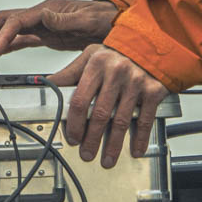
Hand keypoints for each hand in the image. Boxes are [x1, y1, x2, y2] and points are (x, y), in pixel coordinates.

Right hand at [0, 0, 118, 60]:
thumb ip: (66, 19)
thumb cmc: (106, 19)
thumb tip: (44, 15)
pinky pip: (21, 39)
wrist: (117, 23)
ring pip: (9, 28)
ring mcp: (43, 24)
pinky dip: (5, 44)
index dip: (3, 35)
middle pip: (6, 20)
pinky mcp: (46, 35)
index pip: (17, 21)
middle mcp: (42, 14)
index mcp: (49, 10)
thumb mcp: (89, 20)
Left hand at [51, 43, 167, 167]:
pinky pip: (145, 119)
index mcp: (97, 64)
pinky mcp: (153, 90)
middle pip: (100, 114)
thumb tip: (47, 84)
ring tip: (107, 160)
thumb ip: (71, 73)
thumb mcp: (91, 55)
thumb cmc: (117, 51)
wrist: (151, 41)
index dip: (74, 123)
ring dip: (114, 145)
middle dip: (92, 139)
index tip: (72, 137)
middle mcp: (116, 72)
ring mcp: (136, 82)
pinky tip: (136, 150)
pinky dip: (140, 138)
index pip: (80, 100)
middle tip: (86, 154)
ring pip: (121, 121)